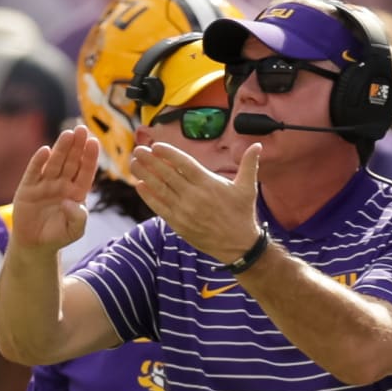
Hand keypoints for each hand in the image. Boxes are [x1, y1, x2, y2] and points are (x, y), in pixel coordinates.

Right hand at [10, 126, 99, 250]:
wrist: (36, 244)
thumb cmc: (58, 235)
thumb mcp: (74, 230)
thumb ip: (78, 218)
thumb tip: (70, 201)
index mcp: (76, 191)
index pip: (85, 171)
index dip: (90, 157)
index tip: (94, 142)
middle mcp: (62, 184)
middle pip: (71, 162)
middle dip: (77, 146)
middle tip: (82, 129)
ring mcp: (45, 184)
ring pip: (55, 163)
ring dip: (61, 149)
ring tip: (68, 134)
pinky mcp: (28, 188)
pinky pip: (34, 172)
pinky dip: (38, 161)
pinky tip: (45, 150)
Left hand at [131, 141, 262, 264]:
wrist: (239, 246)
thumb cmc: (243, 214)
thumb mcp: (248, 187)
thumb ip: (249, 164)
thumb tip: (258, 144)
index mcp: (209, 183)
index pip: (184, 163)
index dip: (168, 153)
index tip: (156, 146)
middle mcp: (194, 196)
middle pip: (168, 174)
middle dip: (151, 161)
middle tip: (138, 149)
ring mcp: (185, 211)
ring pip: (160, 189)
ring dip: (145, 175)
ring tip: (134, 163)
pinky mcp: (179, 224)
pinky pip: (160, 208)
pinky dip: (149, 196)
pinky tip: (139, 185)